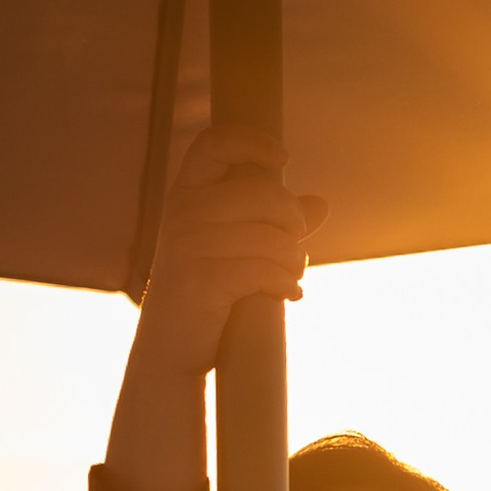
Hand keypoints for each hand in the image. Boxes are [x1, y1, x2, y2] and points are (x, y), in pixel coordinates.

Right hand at [141, 126, 325, 378]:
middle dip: (293, 218)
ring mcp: (188, 246)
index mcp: (186, 195)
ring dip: (294, 259)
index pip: (214, 143)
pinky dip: (287, 283)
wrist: (169, 349)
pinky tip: (290, 294)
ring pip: (271, 236)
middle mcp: (181, 213)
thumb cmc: (206, 291)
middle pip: (262, 192)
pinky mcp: (202, 280)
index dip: (252, 141)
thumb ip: (275, 222)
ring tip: (292, 274)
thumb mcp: (233, 247)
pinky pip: (266, 270)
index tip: (283, 158)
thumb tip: (320, 204)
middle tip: (297, 243)